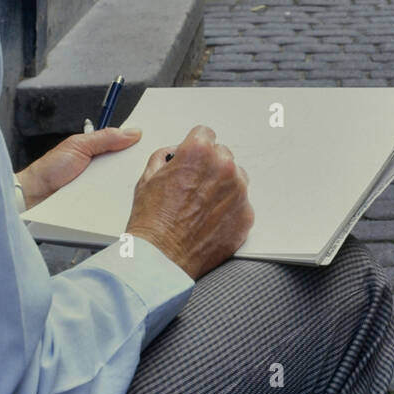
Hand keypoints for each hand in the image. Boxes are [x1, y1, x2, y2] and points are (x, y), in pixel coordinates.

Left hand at [16, 127, 141, 209]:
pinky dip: (118, 197)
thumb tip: (132, 132)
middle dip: (137, 163)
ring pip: (121, 183)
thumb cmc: (51, 168)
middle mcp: (101, 167)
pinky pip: (112, 198)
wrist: (35, 194)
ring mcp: (100, 185)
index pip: (124, 144)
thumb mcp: (79, 146)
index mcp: (98, 149)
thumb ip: (104, 138)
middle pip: (126, 164)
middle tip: (153, 163)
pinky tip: (126, 197)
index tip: (155, 141)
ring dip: (128, 183)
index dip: (138, 143)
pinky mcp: (97, 202)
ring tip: (140, 181)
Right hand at [125, 126, 252, 280]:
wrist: (160, 259)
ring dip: (223, 187)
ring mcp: (238, 192)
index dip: (195, 147)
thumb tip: (175, 154)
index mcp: (199, 152)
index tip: (193, 158)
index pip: (206, 134)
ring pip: (235, 178)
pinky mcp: (246, 216)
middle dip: (209, 167)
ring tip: (201, 206)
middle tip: (193, 186)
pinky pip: (241, 204)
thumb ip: (165, 157)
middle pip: (222, 155)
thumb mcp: (147, 178)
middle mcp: (223, 168)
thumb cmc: (152, 223)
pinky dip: (229, 211)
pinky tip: (210, 221)